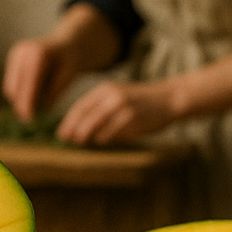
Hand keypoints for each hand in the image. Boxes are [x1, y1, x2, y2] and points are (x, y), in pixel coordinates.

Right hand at [2, 36, 76, 122]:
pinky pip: (12, 85)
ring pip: (11, 88)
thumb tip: (45, 107)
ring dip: (21, 99)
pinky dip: (21, 93)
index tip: (29, 118)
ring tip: (37, 106)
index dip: (27, 101)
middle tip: (29, 120)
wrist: (68, 45)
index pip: (28, 82)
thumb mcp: (70, 75)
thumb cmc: (72, 62)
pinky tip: (35, 95)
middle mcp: (23, 51)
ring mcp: (15, 54)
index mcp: (38, 53)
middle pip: (15, 87)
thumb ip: (58, 89)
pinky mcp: (12, 60)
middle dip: (21, 104)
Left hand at [56, 79, 179, 145]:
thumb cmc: (141, 101)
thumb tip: (78, 129)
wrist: (169, 98)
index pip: (80, 107)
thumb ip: (100, 108)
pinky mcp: (133, 121)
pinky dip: (107, 140)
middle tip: (71, 142)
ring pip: (98, 130)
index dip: (69, 122)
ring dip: (91, 138)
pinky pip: (113, 136)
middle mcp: (112, 97)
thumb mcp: (118, 95)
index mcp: (106, 89)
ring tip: (90, 142)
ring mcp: (123, 108)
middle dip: (76, 133)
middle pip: (85, 120)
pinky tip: (107, 140)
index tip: (62, 134)